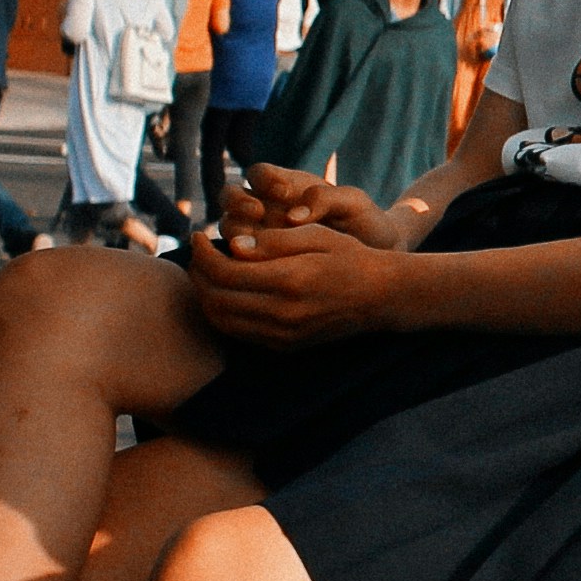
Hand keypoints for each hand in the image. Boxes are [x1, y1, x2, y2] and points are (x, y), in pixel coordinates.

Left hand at [181, 220, 413, 347]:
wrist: (382, 297)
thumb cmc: (350, 257)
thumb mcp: (316, 235)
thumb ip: (273, 241)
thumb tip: (233, 246)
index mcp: (289, 281)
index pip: (224, 272)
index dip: (202, 253)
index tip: (198, 235)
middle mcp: (283, 314)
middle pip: (215, 300)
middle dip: (198, 274)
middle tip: (199, 252)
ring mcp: (283, 335)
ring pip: (222, 321)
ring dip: (206, 295)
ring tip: (207, 270)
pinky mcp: (285, 346)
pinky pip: (239, 332)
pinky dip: (223, 312)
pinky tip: (227, 291)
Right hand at [225, 163, 393, 249]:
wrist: (375, 257)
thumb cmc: (364, 222)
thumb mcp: (354, 204)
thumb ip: (326, 199)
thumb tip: (292, 216)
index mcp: (285, 185)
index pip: (259, 173)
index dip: (264, 178)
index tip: (284, 191)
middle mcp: (265, 208)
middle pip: (231, 197)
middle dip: (238, 202)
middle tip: (257, 212)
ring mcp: (258, 235)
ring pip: (230, 227)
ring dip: (236, 231)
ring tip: (254, 242)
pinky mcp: (258, 262)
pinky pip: (237, 259)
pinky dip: (240, 259)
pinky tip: (256, 266)